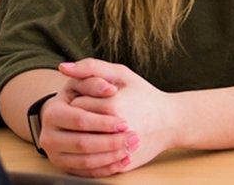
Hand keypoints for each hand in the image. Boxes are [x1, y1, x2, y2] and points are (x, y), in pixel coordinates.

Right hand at [35, 80, 137, 177]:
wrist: (75, 113)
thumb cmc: (85, 94)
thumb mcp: (87, 80)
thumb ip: (95, 74)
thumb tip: (109, 88)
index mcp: (52, 112)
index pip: (80, 121)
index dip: (103, 123)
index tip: (125, 123)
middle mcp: (48, 136)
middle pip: (82, 144)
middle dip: (111, 142)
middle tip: (133, 139)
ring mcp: (55, 154)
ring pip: (85, 162)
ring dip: (111, 157)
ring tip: (131, 148)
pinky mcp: (65, 167)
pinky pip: (87, 173)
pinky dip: (107, 169)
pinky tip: (124, 160)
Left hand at [58, 59, 183, 173]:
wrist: (171, 122)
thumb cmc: (144, 94)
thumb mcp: (122, 74)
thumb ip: (91, 67)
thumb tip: (62, 68)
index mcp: (113, 105)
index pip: (76, 105)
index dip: (81, 100)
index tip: (91, 98)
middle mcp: (116, 130)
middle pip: (77, 126)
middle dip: (81, 119)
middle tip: (93, 113)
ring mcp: (119, 150)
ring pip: (83, 147)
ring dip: (85, 136)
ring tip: (97, 126)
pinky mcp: (121, 165)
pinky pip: (94, 164)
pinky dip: (93, 154)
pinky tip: (102, 141)